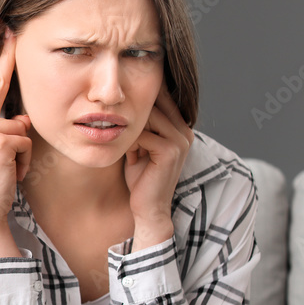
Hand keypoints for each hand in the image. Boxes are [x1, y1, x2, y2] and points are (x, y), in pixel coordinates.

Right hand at [0, 28, 31, 256]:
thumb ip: (5, 127)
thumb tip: (23, 118)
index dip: (1, 55)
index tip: (8, 31)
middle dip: (7, 59)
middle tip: (11, 28)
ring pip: (23, 126)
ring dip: (23, 150)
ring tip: (7, 168)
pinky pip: (26, 143)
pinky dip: (24, 162)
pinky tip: (10, 175)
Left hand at [123, 84, 193, 247]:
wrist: (148, 208)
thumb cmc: (142, 180)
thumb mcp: (141, 149)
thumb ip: (140, 129)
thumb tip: (123, 106)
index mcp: (181, 129)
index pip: (164, 98)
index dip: (143, 96)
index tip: (123, 97)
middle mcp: (185, 131)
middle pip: (156, 103)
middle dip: (134, 112)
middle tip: (118, 123)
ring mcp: (180, 140)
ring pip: (149, 116)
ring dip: (131, 128)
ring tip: (125, 143)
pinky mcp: (170, 151)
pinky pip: (143, 134)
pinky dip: (130, 142)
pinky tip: (128, 154)